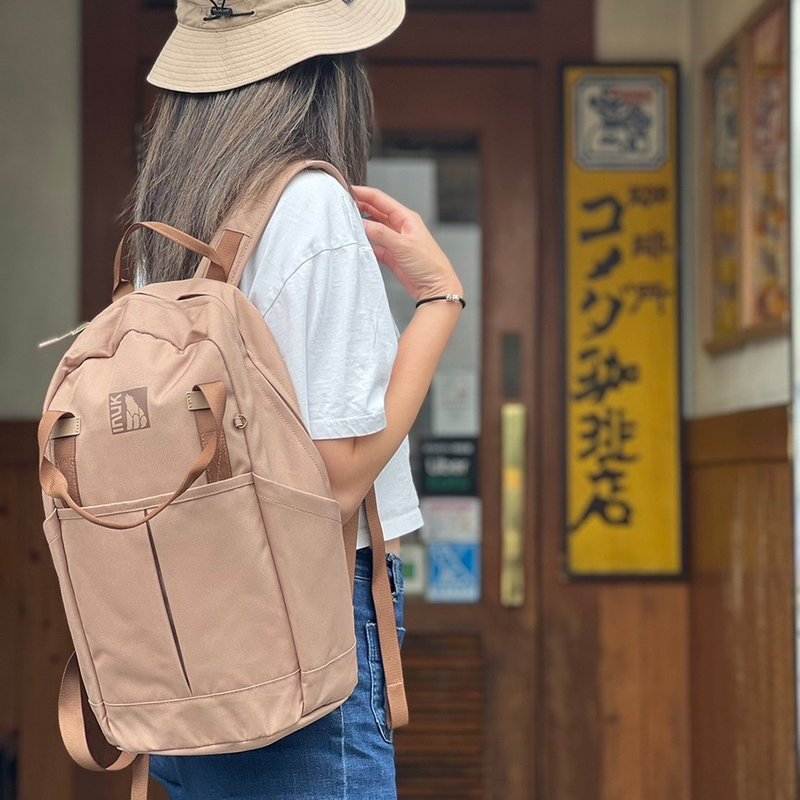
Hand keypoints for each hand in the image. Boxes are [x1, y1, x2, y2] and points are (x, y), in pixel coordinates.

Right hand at [352, 185, 462, 303]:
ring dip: (361, 226)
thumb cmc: (429, 265)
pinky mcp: (391, 256)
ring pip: (373, 228)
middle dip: (359, 207)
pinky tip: (357, 244)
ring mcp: (395, 241)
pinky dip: (365, 244)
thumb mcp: (403, 245)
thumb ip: (380, 233)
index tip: (347, 190)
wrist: (435, 289)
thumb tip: (362, 223)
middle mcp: (400, 227)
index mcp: (406, 218)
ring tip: (345, 224)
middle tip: (341, 206)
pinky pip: (374, 246)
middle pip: (375, 211)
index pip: (380, 199)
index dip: (363, 193)